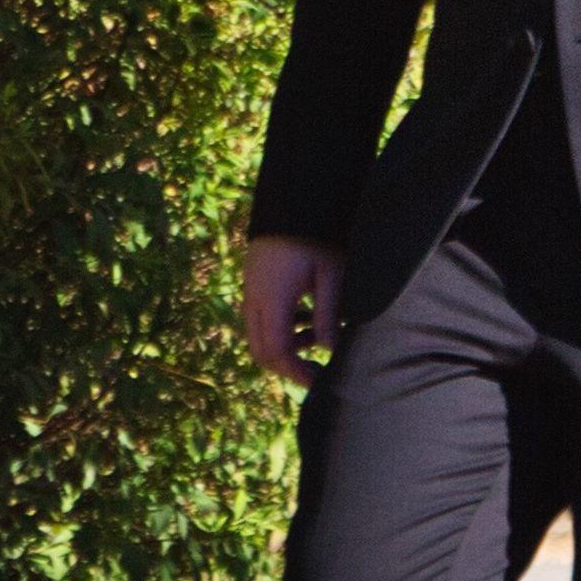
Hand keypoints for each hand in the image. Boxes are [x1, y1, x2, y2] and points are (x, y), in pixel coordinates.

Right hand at [241, 233, 345, 386]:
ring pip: (258, 336)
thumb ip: (328, 314)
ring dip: (284, 346)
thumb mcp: (330, 274)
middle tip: (316, 371)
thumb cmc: (316, 234)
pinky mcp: (254, 282)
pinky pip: (259, 318)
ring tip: (317, 339)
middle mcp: (254, 298)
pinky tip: (306, 318)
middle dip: (287, 367)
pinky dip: (280, 328)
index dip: (296, 372)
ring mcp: (251, 289)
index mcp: (272, 299)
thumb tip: (329, 350)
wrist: (292, 198)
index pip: (277, 351)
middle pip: (261, 350)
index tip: (319, 382)